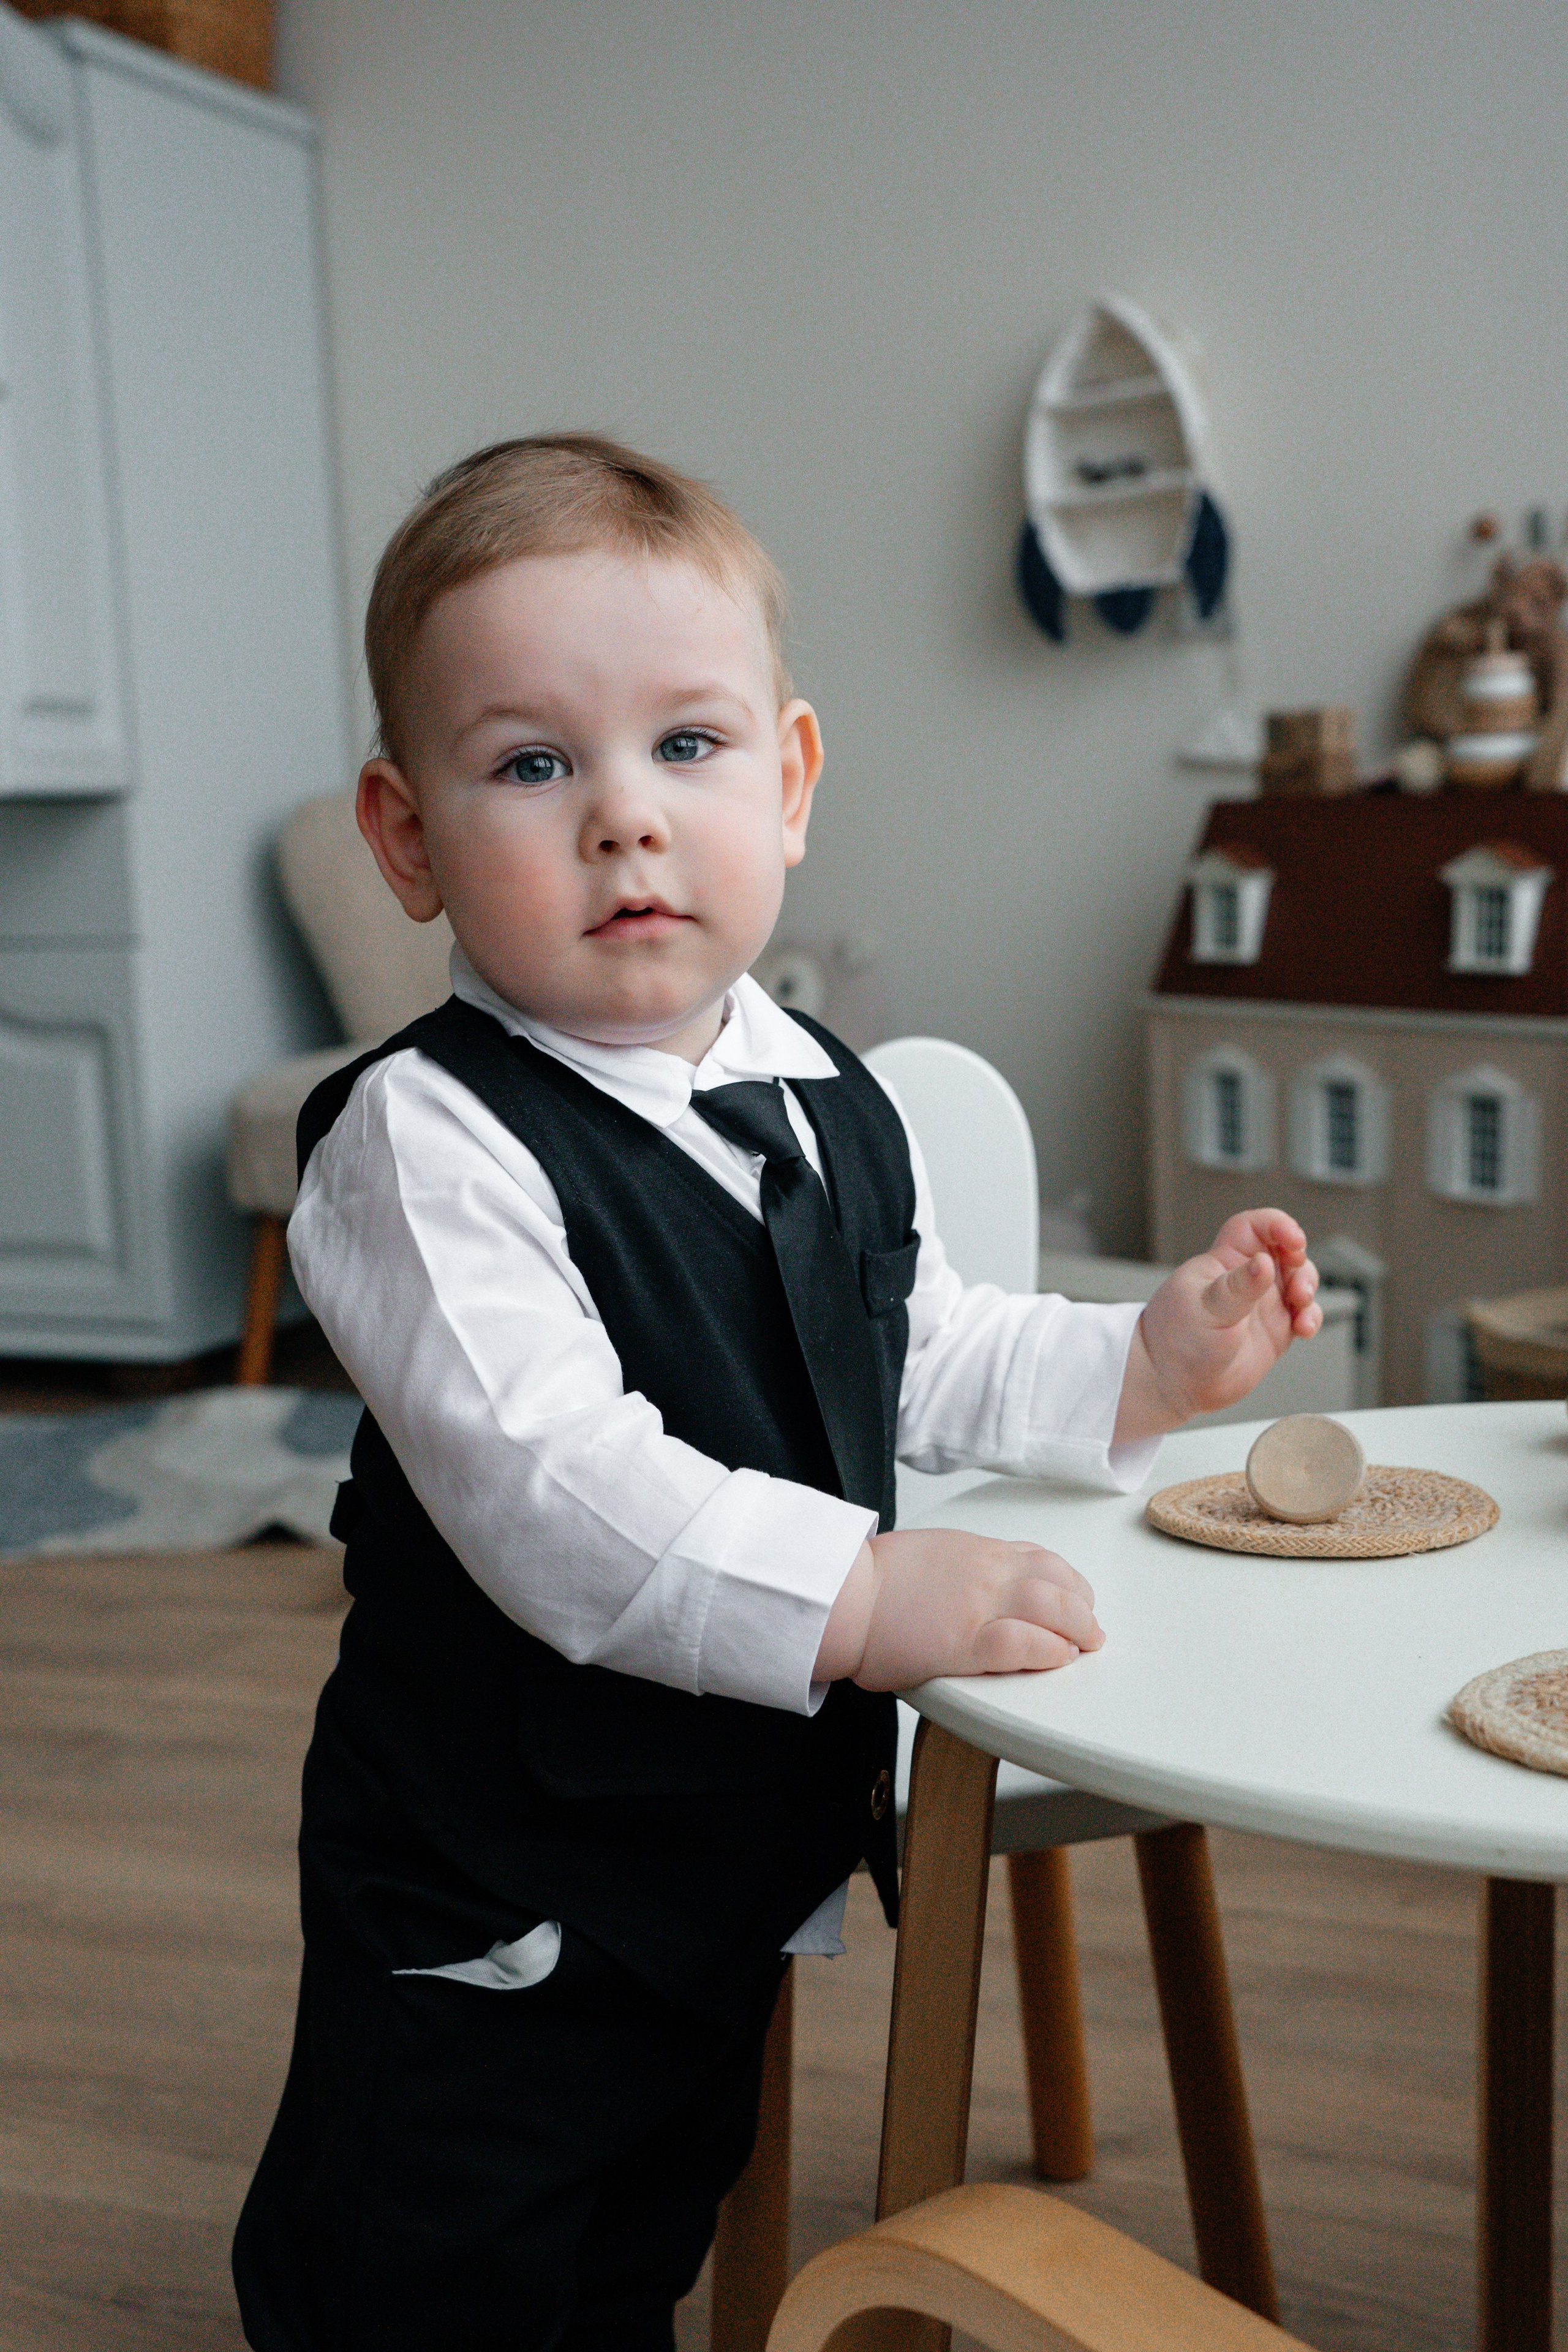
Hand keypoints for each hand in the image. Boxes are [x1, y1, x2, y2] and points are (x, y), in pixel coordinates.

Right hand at [814, 1527, 1103, 1689]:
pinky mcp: (964, 1641)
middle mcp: (985, 1572)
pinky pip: (1022, 1642)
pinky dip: (1049, 1650)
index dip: (1067, 1581)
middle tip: (1090, 1629)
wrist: (840, 1595)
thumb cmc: (872, 1582)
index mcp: (975, 1552)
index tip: (1074, 1598)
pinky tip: (1058, 1658)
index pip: (1039, 1558)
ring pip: (1051, 1606)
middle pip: (1057, 1581)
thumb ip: (961, 1565)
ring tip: (1084, 1645)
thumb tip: (976, 1581)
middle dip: (1083, 1606)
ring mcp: (977, 1605)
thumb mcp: (929, 1555)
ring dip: (1078, 1627)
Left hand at [1115, 1208, 1320, 1442]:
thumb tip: (1264, 1263)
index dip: (1275, 1224)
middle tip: (1298, 1283)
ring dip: (1308, 1288)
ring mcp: (1261, 1304)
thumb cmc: (1176, 1339)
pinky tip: (1304, 1328)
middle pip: (1284, 1252)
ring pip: (1299, 1281)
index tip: (1293, 1239)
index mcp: (1223, 1262)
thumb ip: (1238, 1287)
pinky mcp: (1274, 1331)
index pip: (1252, 1227)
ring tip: (1301, 1305)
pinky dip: (1311, 1318)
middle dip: (1300, 1262)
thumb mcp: (1206, 1308)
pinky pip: (1303, 1315)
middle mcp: (1245, 1279)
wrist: (1173, 1385)